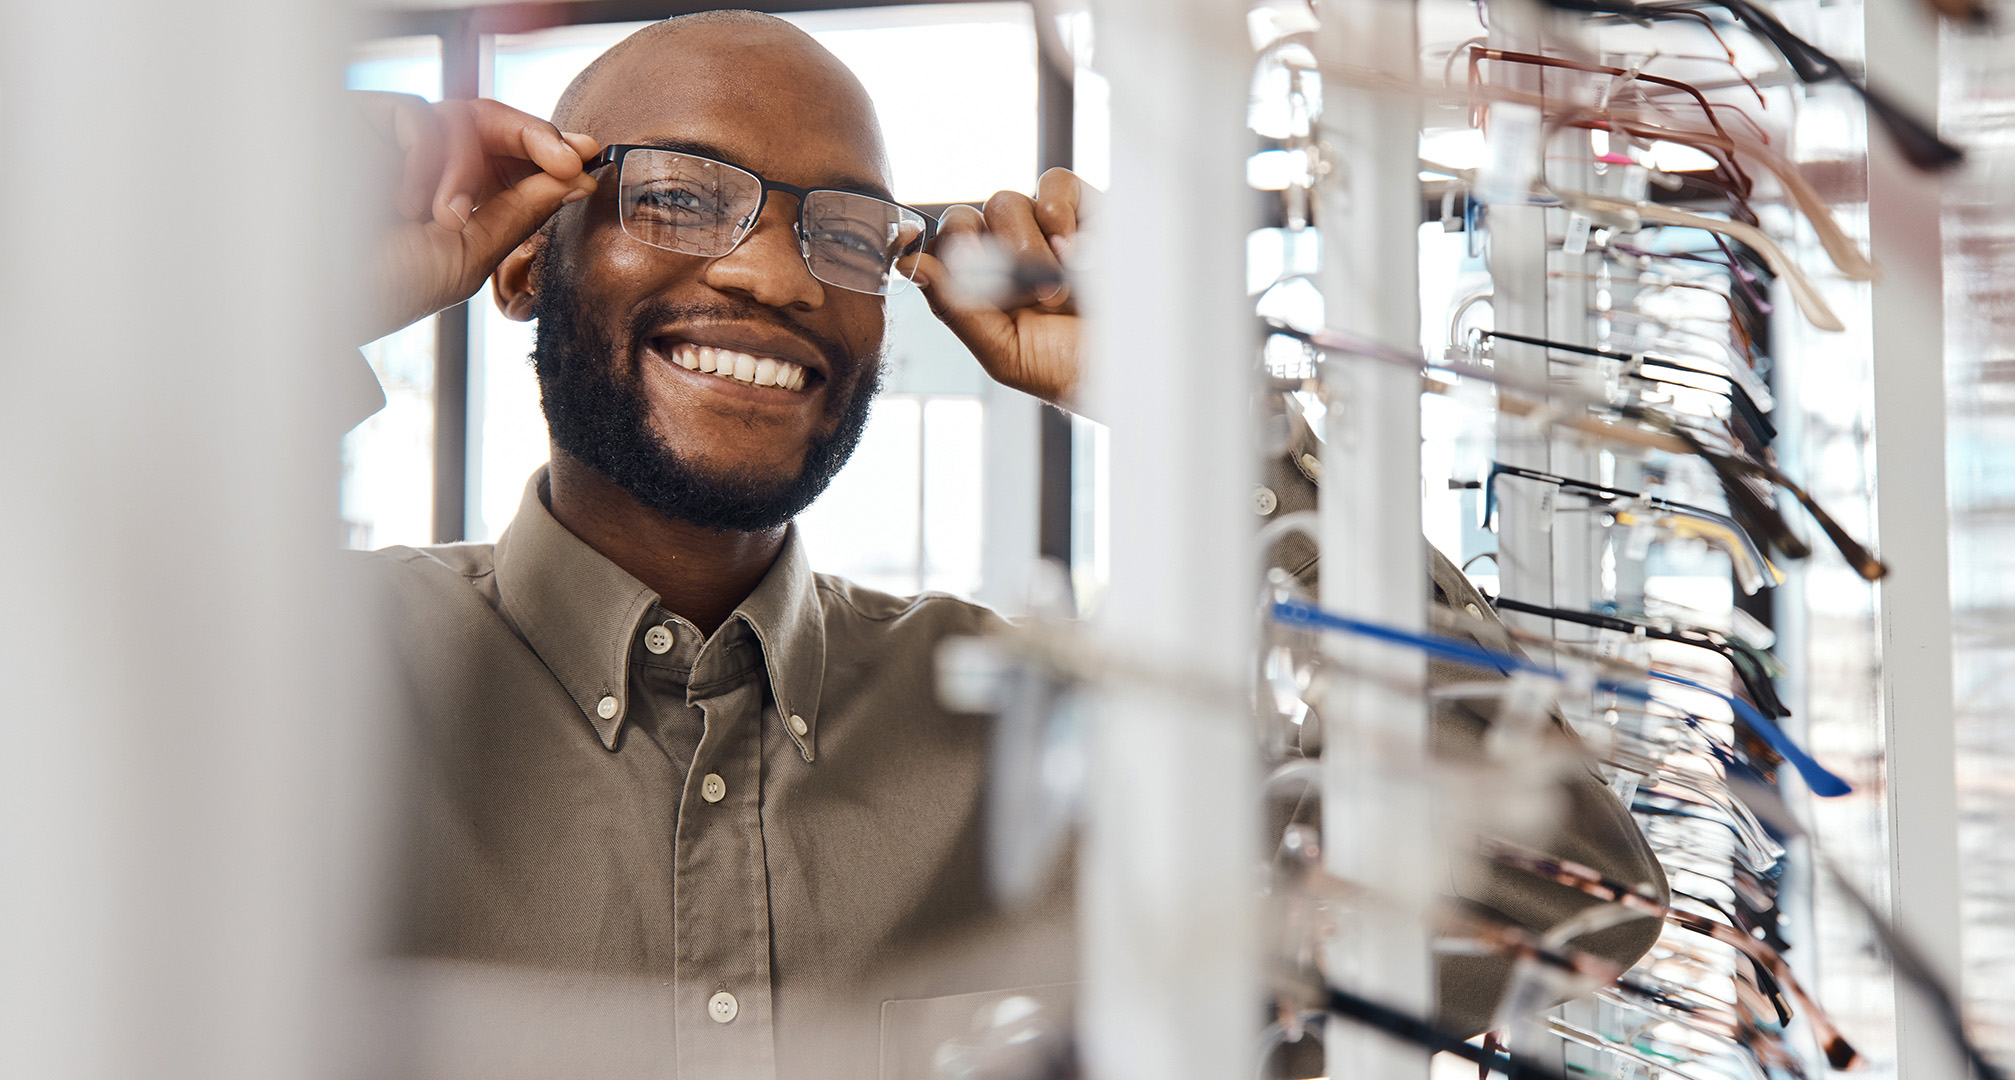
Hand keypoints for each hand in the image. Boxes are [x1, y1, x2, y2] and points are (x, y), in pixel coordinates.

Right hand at [350, 92, 598, 344]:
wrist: (310, 299)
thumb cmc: (379, 288)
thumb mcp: (467, 255)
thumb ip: (520, 213)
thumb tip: (577, 179)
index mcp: (459, 197)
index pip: (514, 159)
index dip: (553, 152)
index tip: (591, 158)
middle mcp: (430, 164)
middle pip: (495, 123)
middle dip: (537, 136)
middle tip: (569, 159)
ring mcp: (396, 140)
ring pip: (462, 117)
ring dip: (467, 169)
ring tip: (444, 218)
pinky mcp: (361, 121)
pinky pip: (419, 114)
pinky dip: (427, 156)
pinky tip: (407, 201)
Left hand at [909, 168, 1086, 409]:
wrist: (1144, 365)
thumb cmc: (1076, 369)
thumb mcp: (1006, 353)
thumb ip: (956, 309)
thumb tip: (910, 265)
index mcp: (983, 290)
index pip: (939, 249)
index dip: (936, 252)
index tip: (944, 266)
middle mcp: (1009, 255)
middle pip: (964, 220)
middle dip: (985, 258)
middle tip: (1021, 297)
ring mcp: (1047, 229)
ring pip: (1003, 203)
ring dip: (1027, 248)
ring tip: (1061, 290)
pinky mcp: (1088, 207)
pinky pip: (1052, 183)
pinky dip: (1057, 211)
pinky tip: (1075, 249)